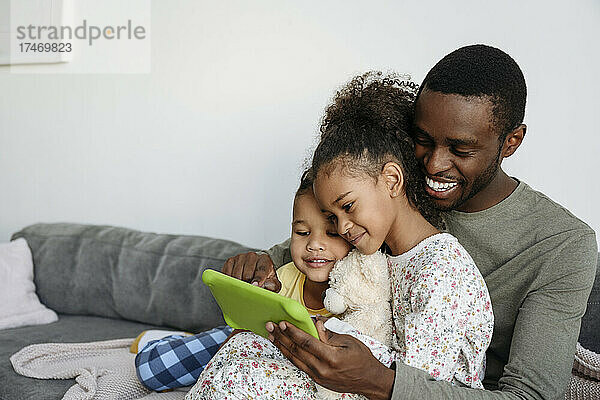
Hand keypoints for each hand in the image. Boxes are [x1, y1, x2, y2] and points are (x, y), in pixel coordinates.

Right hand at [222, 252, 281, 291]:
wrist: (257, 267)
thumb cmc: (265, 277)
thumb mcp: (273, 283)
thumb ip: (272, 286)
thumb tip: (262, 287)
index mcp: (265, 260)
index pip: (261, 271)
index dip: (258, 280)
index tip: (255, 286)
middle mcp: (252, 256)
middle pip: (247, 274)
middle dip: (247, 285)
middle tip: (248, 291)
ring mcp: (240, 257)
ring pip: (236, 275)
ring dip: (238, 283)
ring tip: (242, 288)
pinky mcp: (230, 260)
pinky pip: (226, 272)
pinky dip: (229, 280)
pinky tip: (234, 283)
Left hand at [266, 319, 394, 399]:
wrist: (369, 380)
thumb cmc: (362, 359)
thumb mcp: (349, 341)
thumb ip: (330, 334)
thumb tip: (316, 324)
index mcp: (331, 357)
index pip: (307, 342)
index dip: (293, 332)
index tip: (283, 323)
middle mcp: (322, 369)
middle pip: (297, 351)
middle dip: (282, 337)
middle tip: (271, 326)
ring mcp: (318, 376)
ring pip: (294, 359)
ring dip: (281, 346)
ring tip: (271, 335)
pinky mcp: (317, 379)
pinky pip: (299, 365)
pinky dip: (289, 355)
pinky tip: (283, 347)